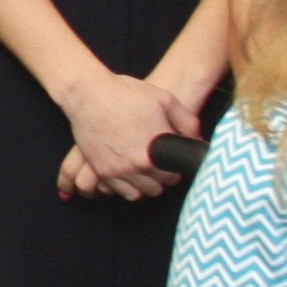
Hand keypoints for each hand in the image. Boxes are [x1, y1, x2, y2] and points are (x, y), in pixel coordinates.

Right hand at [56, 70, 196, 201]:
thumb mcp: (165, 99)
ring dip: (143, 185)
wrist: (88, 93)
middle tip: (159, 165)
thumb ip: (187, 121)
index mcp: (156, 151)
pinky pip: (118, 191)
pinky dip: (125, 186)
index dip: (176, 169)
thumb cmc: (127, 93)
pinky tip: (127, 173)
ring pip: (138, 194)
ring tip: (143, 171)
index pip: (174, 177)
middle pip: (157, 188)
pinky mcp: (101, 170)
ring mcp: (117, 170)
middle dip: (160, 178)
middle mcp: (138, 166)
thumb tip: (197, 140)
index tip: (173, 162)